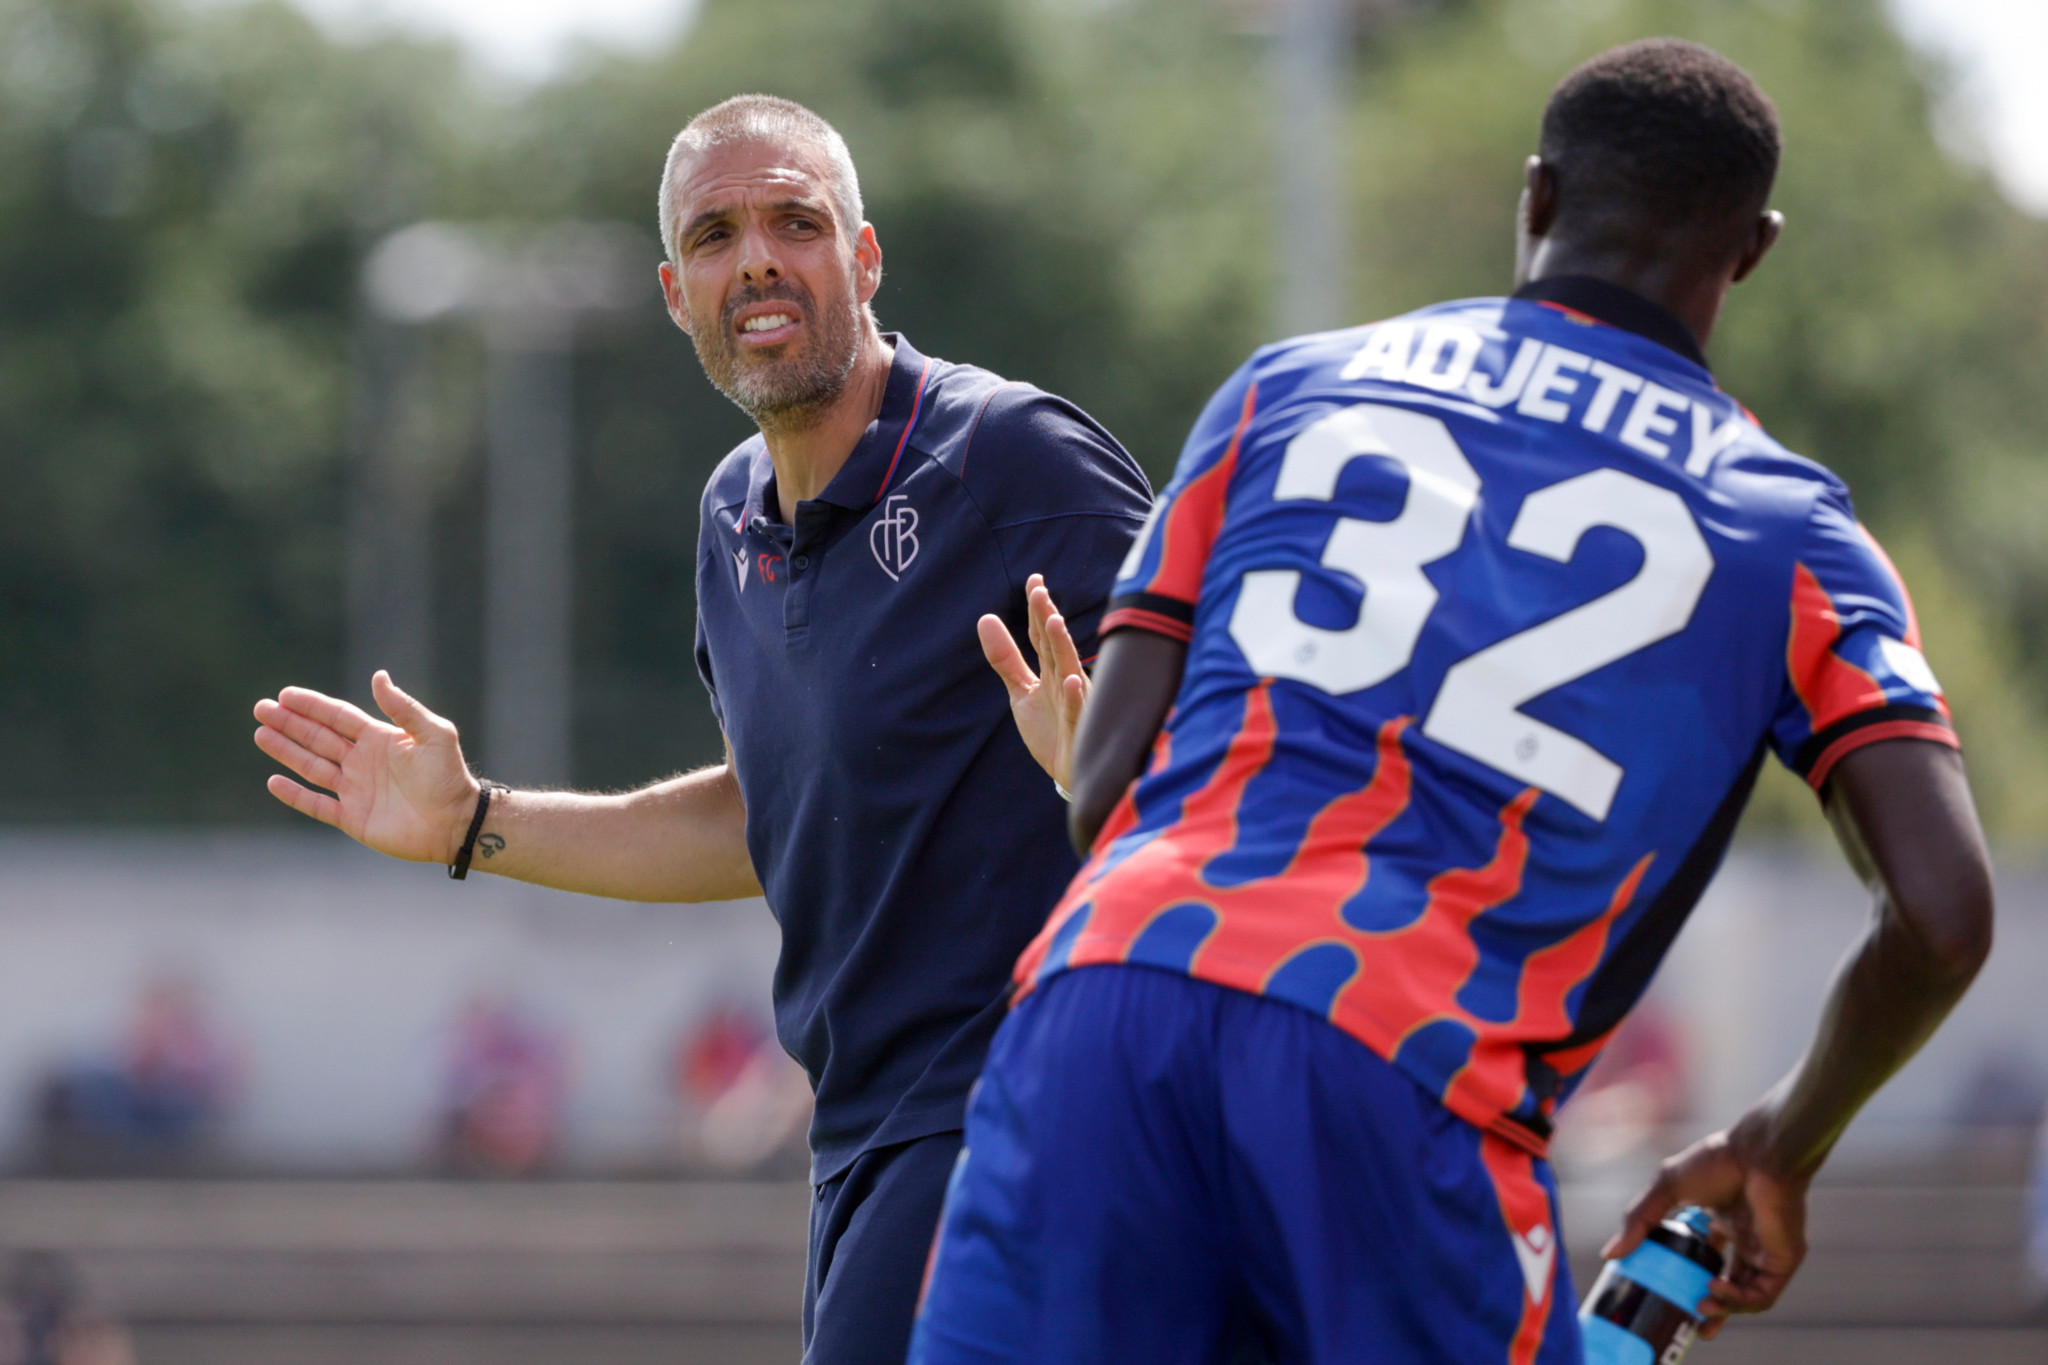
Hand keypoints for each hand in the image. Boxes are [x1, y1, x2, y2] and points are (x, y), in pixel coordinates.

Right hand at [254, 671, 481, 863]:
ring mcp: (355, 790)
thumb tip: (378, 676)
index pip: (338, 717)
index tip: (285, 695)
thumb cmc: (450, 777)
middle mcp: (363, 762)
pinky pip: (317, 805)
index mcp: (380, 739)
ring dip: (286, 751)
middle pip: (318, 738)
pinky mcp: (353, 818)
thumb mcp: (434, 735)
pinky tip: (273, 781)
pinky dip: (295, 795)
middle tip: (261, 708)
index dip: (312, 706)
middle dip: (290, 723)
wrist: (456, 823)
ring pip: (312, 767)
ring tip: (260, 734)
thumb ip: (404, 708)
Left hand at [978, 574, 1086, 790]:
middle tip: (1039, 591)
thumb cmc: (1051, 728)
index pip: (1042, 635)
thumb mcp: (1021, 691)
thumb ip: (1005, 658)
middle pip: (1054, 645)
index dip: (1037, 609)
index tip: (1034, 580)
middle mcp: (1065, 680)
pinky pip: (1078, 711)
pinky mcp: (1078, 729)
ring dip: (1063, 647)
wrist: (1070, 771)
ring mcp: (1074, 703)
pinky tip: (1074, 681)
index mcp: (1052, 670)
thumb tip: (985, 618)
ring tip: (1054, 622)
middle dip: (1047, 619)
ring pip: (1068, 671)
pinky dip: (1078, 697)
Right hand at [1601, 1110, 1810, 1335]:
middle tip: (1691, 1326)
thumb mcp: (1666, 1188)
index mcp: (1723, 1222)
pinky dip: (1740, 1300)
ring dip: (1724, 1308)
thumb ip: (1639, 1220)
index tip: (1670, 1298)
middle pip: (1731, 1287)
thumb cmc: (1716, 1160)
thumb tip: (1610, 1253)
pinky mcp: (1782, 1259)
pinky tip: (1716, 1289)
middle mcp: (1747, 1240)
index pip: (1708, 1263)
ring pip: (1747, 1296)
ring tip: (1700, 1307)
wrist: (1757, 1154)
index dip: (1691, 1283)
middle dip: (1712, 1310)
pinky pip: (1763, 1293)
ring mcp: (1766, 1251)